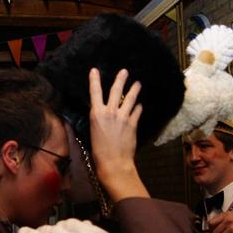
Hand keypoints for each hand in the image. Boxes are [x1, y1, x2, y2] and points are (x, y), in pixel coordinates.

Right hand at [88, 68, 147, 201]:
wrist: (113, 162)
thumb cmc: (99, 152)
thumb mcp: (93, 132)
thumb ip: (98, 120)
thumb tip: (101, 113)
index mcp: (96, 114)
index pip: (94, 92)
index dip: (94, 80)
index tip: (94, 70)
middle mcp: (109, 112)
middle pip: (115, 90)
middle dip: (120, 79)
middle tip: (124, 71)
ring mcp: (122, 117)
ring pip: (130, 98)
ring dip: (134, 90)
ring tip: (138, 83)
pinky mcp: (133, 123)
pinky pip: (137, 111)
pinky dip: (138, 108)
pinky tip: (140, 105)